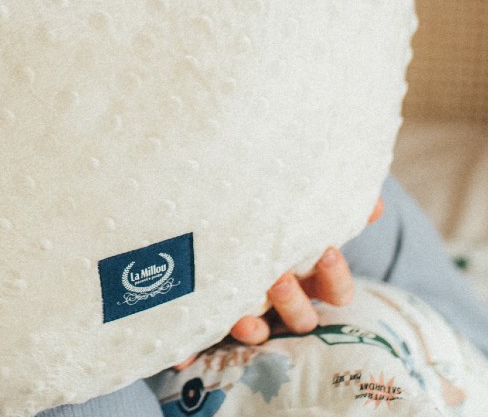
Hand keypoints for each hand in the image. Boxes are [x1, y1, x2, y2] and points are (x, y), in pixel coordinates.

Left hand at [175, 197, 383, 368]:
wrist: (206, 213)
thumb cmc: (261, 217)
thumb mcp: (296, 209)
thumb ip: (332, 208)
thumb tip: (375, 203)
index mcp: (305, 274)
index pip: (335, 291)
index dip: (334, 279)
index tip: (325, 252)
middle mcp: (277, 297)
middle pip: (298, 317)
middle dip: (292, 301)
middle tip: (279, 278)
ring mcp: (244, 310)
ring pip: (254, 329)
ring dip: (251, 325)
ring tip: (243, 317)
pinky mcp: (207, 320)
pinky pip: (197, 341)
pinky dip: (190, 349)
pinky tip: (182, 354)